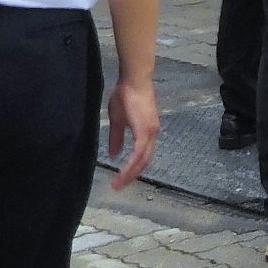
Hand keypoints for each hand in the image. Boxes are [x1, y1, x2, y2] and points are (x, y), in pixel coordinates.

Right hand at [105, 75, 159, 189]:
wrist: (133, 81)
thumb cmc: (126, 96)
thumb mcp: (118, 120)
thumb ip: (117, 137)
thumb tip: (115, 154)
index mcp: (147, 132)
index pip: (143, 156)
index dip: (133, 168)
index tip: (120, 179)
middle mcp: (152, 134)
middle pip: (145, 162)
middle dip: (132, 176)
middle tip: (118, 187)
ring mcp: (151, 133)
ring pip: (143, 161)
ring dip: (130, 174)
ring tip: (118, 184)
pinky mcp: (145, 131)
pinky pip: (139, 154)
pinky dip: (131, 165)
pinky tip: (123, 173)